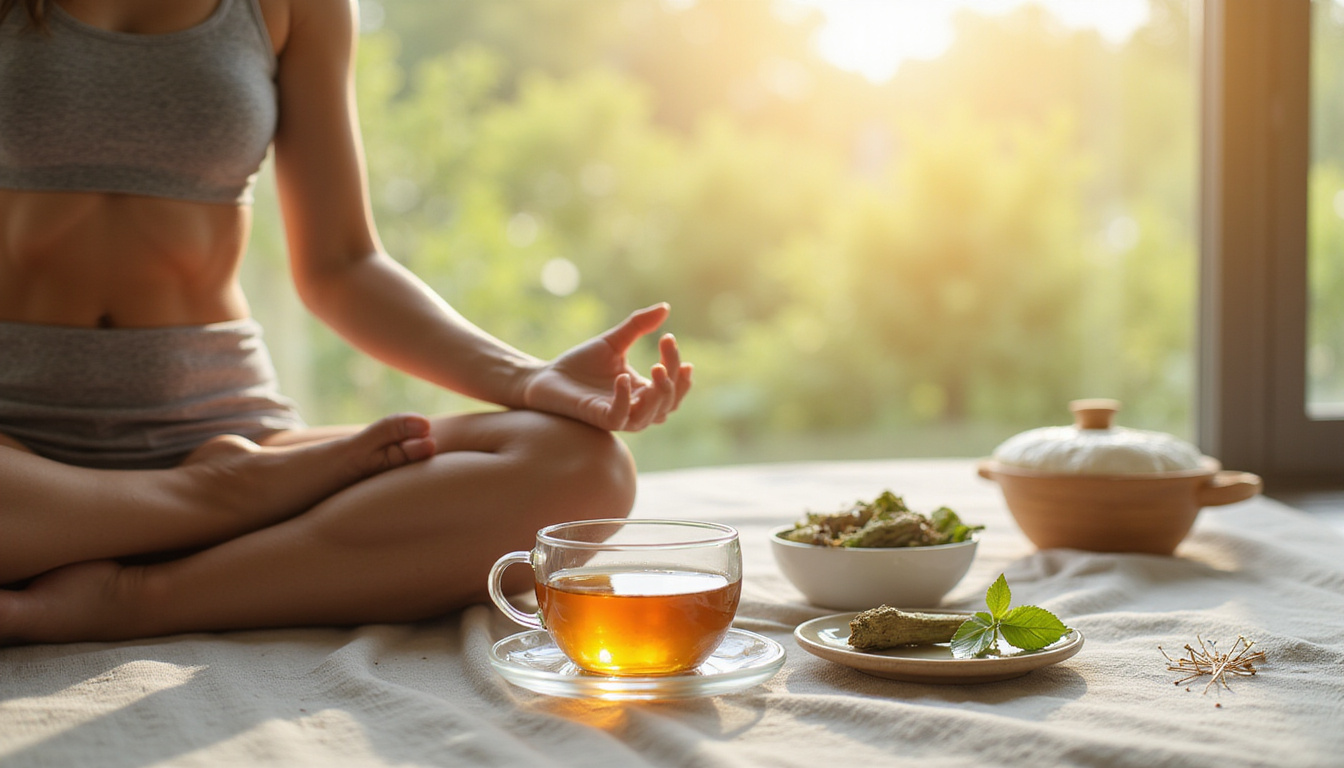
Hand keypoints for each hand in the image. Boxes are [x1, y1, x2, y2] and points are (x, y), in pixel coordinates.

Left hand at [520, 303, 692, 431]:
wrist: (546, 376)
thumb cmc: (581, 363)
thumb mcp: (614, 341)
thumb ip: (638, 326)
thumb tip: (666, 307)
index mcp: (642, 390)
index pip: (671, 382)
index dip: (674, 361)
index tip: (668, 336)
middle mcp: (635, 407)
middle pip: (669, 401)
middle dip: (674, 377)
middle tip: (665, 348)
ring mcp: (618, 415)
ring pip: (651, 416)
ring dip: (659, 393)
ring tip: (656, 367)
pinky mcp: (598, 418)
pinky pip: (619, 418)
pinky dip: (624, 399)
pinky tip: (623, 377)